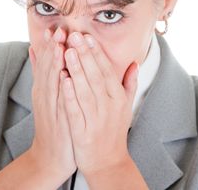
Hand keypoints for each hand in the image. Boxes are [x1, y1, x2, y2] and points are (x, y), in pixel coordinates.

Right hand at [28, 28, 76, 180]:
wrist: (50, 155)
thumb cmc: (53, 121)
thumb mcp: (45, 94)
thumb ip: (41, 73)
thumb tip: (35, 50)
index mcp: (44, 87)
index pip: (46, 61)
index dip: (50, 44)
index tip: (56, 27)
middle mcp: (44, 94)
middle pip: (47, 67)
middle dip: (53, 47)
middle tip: (58, 29)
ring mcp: (50, 107)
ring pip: (51, 81)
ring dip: (55, 63)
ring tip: (59, 46)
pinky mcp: (57, 119)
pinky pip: (59, 101)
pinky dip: (60, 88)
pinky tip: (64, 76)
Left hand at [61, 31, 138, 175]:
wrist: (108, 163)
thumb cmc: (115, 130)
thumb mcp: (127, 107)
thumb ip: (130, 83)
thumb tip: (134, 63)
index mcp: (118, 98)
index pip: (107, 71)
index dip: (97, 53)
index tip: (87, 37)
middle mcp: (108, 106)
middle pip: (95, 76)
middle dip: (84, 54)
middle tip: (74, 35)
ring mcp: (95, 119)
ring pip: (85, 90)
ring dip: (76, 70)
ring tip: (67, 51)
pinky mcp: (82, 131)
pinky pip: (75, 110)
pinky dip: (70, 95)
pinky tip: (63, 79)